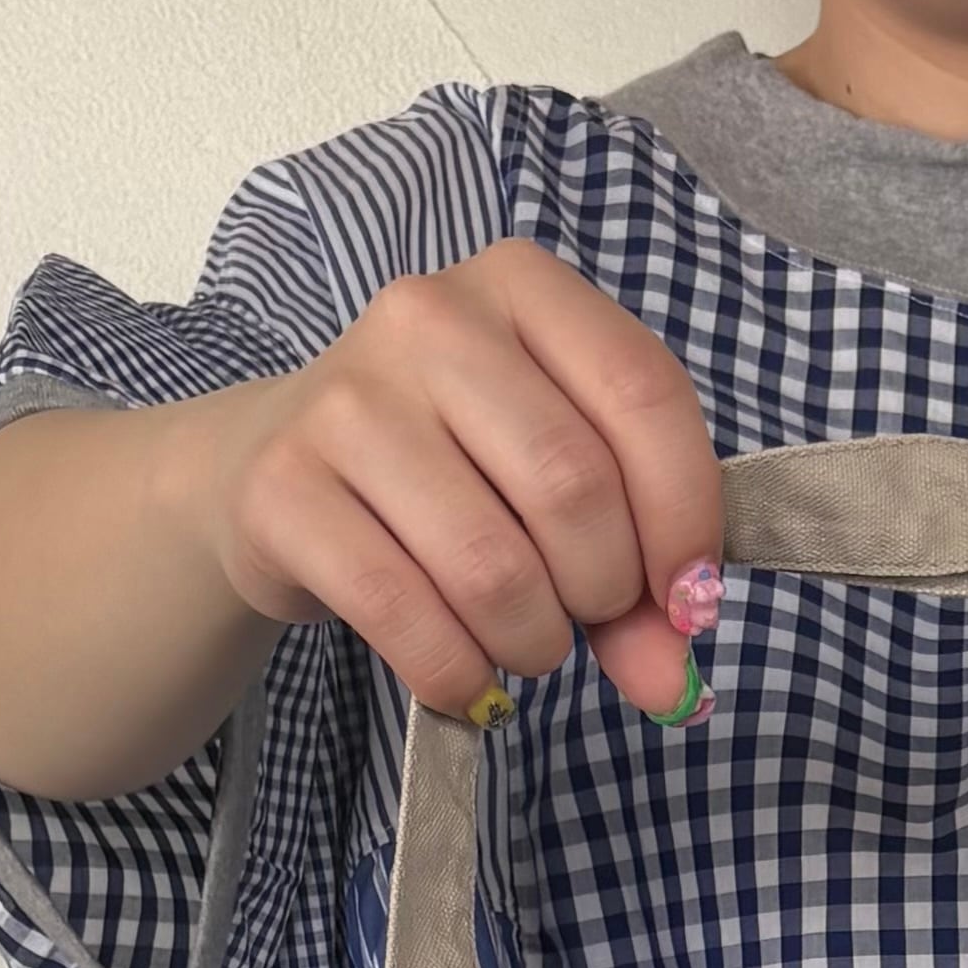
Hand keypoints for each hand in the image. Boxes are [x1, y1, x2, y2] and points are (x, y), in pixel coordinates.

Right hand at [177, 241, 727, 728]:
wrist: (281, 469)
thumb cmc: (449, 470)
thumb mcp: (553, 483)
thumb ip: (635, 566)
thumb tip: (673, 682)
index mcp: (520, 286)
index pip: (642, 393)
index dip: (685, 519)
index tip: (686, 597)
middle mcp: (429, 318)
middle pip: (571, 487)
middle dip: (605, 591)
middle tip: (586, 617)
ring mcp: (346, 399)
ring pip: (493, 567)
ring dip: (532, 643)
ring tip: (523, 642)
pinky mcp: (285, 489)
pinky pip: (405, 617)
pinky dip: (458, 673)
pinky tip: (465, 676)